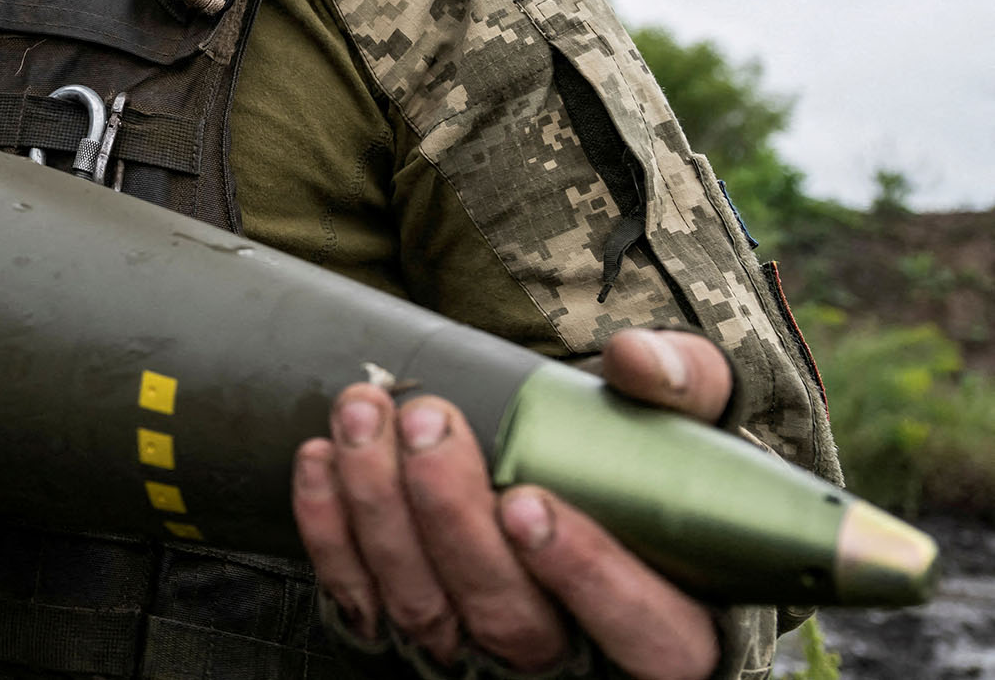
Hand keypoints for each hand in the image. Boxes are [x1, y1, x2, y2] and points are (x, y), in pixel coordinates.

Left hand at [291, 328, 731, 679]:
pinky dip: (330, 532)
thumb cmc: (644, 461)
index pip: (643, 634)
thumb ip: (680, 385)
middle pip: (509, 618)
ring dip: (380, 509)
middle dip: (453, 518)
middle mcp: (569, 655)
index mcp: (666, 623)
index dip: (586, 577)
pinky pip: (359, 600)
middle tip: (428, 424)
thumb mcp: (687, 417)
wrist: (573, 472)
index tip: (529, 502)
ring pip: (424, 610)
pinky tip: (322, 459)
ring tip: (364, 417)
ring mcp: (481, 653)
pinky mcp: (408, 633)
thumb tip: (632, 359)